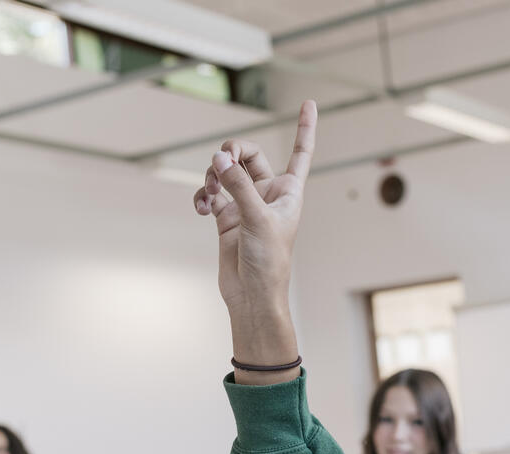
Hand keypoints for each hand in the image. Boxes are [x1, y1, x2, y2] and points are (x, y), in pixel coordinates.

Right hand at [193, 100, 315, 371]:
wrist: (252, 295)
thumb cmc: (269, 262)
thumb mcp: (257, 218)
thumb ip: (238, 184)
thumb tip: (218, 158)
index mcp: (289, 192)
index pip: (301, 152)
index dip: (305, 127)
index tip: (308, 102)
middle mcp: (268, 194)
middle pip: (250, 154)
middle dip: (233, 151)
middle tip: (221, 160)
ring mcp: (246, 205)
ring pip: (226, 171)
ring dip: (213, 174)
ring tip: (210, 192)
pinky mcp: (226, 218)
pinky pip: (210, 193)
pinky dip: (202, 195)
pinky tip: (201, 206)